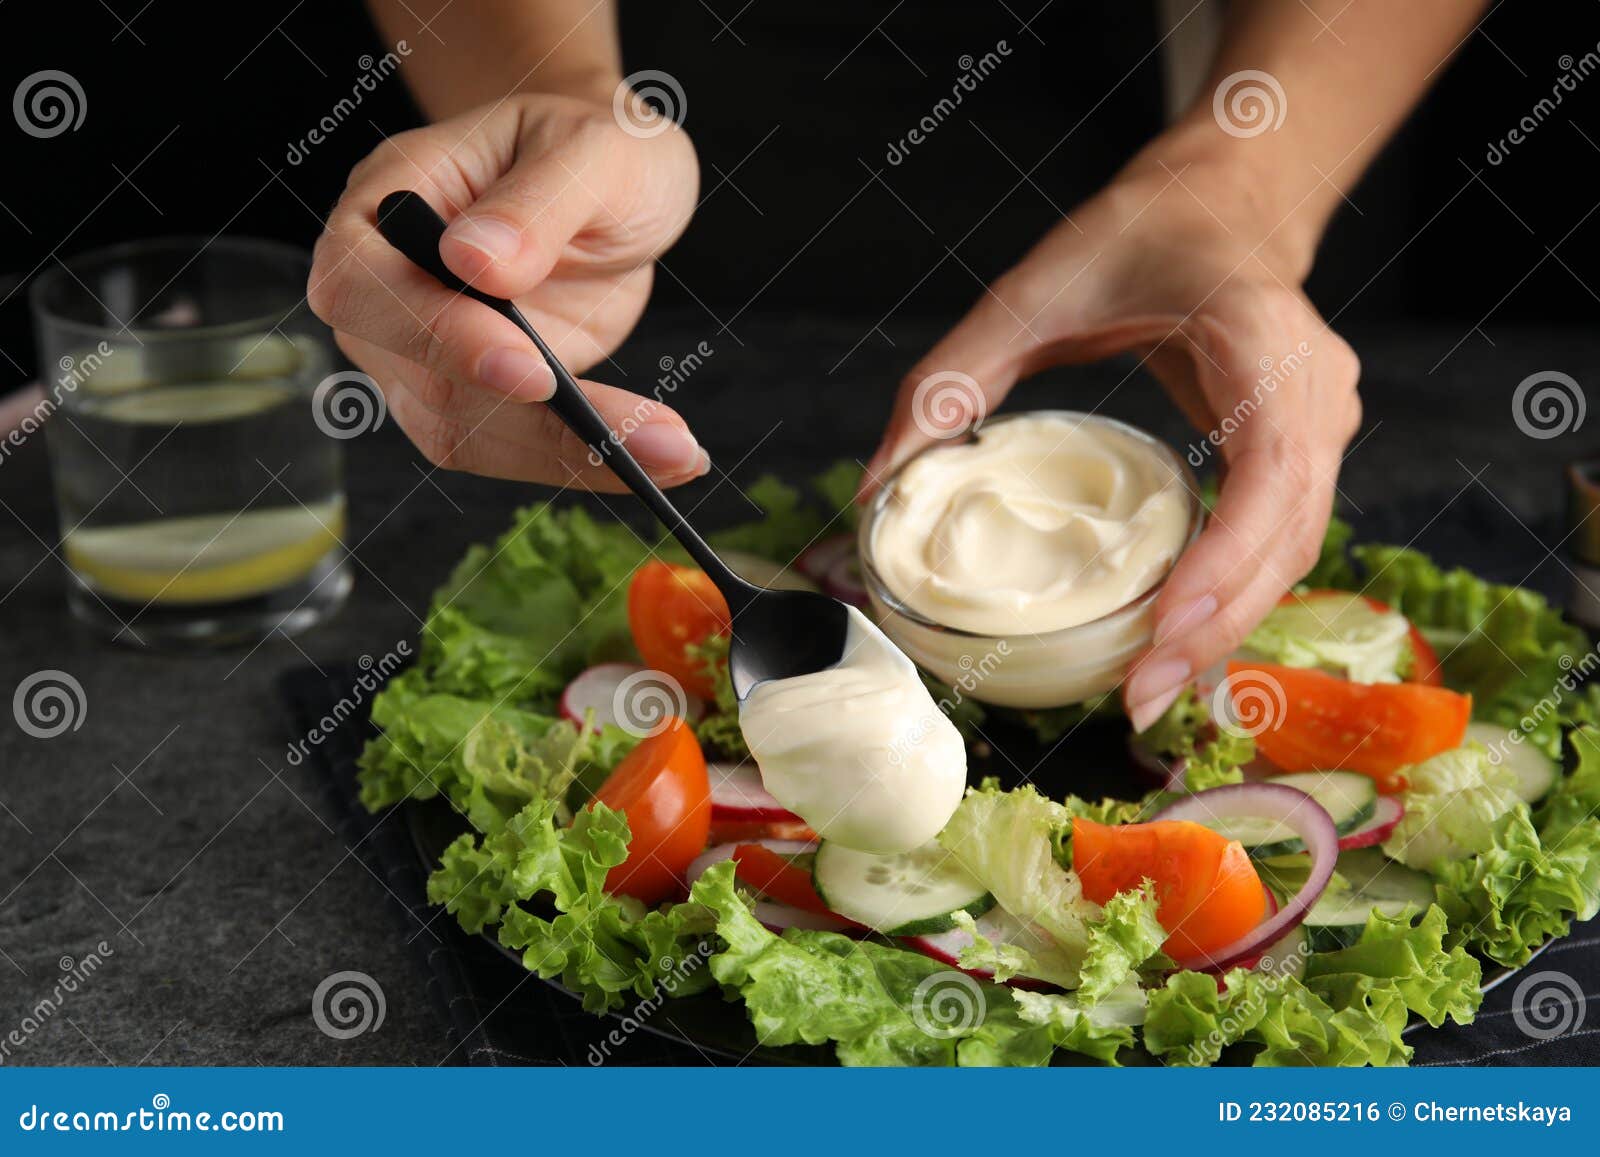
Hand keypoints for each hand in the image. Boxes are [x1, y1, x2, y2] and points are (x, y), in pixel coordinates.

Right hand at [309, 92, 705, 488]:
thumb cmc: (593, 147)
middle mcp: (387, 286)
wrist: (613, 183)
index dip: (433, 335)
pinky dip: (586, 461)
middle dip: (528, 419)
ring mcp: (424, 352)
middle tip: (638, 438)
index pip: (362, 284)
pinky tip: (663, 459)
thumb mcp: (591, 151)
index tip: (528, 367)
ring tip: (676, 454)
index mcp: (388, 200)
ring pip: (467, 432)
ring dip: (569, 455)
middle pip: (419, 379)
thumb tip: (475, 262)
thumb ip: (536, 201)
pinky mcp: (477, 397)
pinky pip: (515, 446)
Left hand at [863, 159, 1361, 730]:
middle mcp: (1313, 388)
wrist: (1223, 200)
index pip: (1268, 465)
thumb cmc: (1138, 234)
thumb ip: (954, 378)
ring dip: (1226, 627)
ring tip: (1149, 690)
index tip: (1163, 630)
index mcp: (1257, 334)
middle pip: (1289, 534)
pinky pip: (1281, 539)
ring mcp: (1323, 422)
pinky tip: (1174, 642)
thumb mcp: (1032, 291)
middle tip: (1138, 700)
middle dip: (1216, 626)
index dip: (1225, 559)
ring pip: (1294, 550)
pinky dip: (1232, 596)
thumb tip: (877, 484)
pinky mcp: (1307, 450)